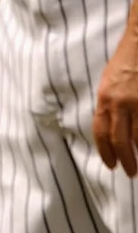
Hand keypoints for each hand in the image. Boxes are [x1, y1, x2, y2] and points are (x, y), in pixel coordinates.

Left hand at [94, 27, 137, 175]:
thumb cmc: (126, 60)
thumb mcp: (108, 81)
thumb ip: (108, 104)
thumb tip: (109, 127)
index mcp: (105, 97)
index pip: (100, 132)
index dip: (105, 152)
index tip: (111, 164)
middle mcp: (120, 102)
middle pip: (120, 140)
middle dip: (125, 160)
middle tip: (130, 172)